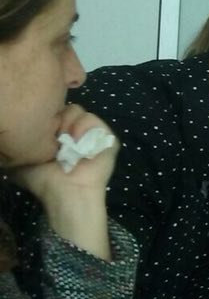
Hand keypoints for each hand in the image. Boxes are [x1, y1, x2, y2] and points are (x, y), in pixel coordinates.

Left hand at [9, 106, 117, 259]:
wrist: (66, 191)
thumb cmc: (44, 179)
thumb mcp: (22, 160)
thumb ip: (18, 146)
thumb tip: (9, 137)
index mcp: (57, 135)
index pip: (50, 112)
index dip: (43, 119)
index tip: (38, 134)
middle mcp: (75, 132)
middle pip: (64, 107)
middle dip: (56, 119)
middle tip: (54, 137)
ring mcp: (92, 134)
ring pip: (79, 110)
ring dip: (69, 124)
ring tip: (67, 141)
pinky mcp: (108, 138)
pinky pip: (94, 120)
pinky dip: (85, 127)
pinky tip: (78, 141)